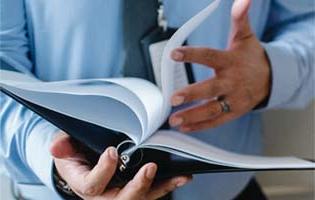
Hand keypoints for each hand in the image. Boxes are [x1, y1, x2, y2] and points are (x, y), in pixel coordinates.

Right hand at [50, 132, 190, 199]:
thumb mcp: (66, 148)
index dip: (103, 170)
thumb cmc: (76, 155)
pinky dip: (167, 185)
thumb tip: (56, 146)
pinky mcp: (135, 191)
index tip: (112, 151)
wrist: (84, 164)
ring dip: (160, 187)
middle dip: (137, 186)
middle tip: (149, 168)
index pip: (93, 185)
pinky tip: (181, 177)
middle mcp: (104, 196)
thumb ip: (63, 146)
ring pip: (141, 199)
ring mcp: (121, 195)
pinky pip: (152, 192)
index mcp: (85, 185)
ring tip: (178, 176)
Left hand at [169, 0, 270, 131]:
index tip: (174, 53)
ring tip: (174, 120)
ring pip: (211, 109)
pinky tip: (185, 127)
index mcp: (231, 61)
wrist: (270, 78)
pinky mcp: (233, 112)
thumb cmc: (251, 57)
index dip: (192, 55)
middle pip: (210, 89)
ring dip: (192, 116)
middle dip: (192, 94)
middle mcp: (232, 82)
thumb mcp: (245, 37)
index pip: (209, 56)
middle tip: (173, 98)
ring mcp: (233, 99)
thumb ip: (239, 20)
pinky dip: (200, 125)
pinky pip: (216, 121)